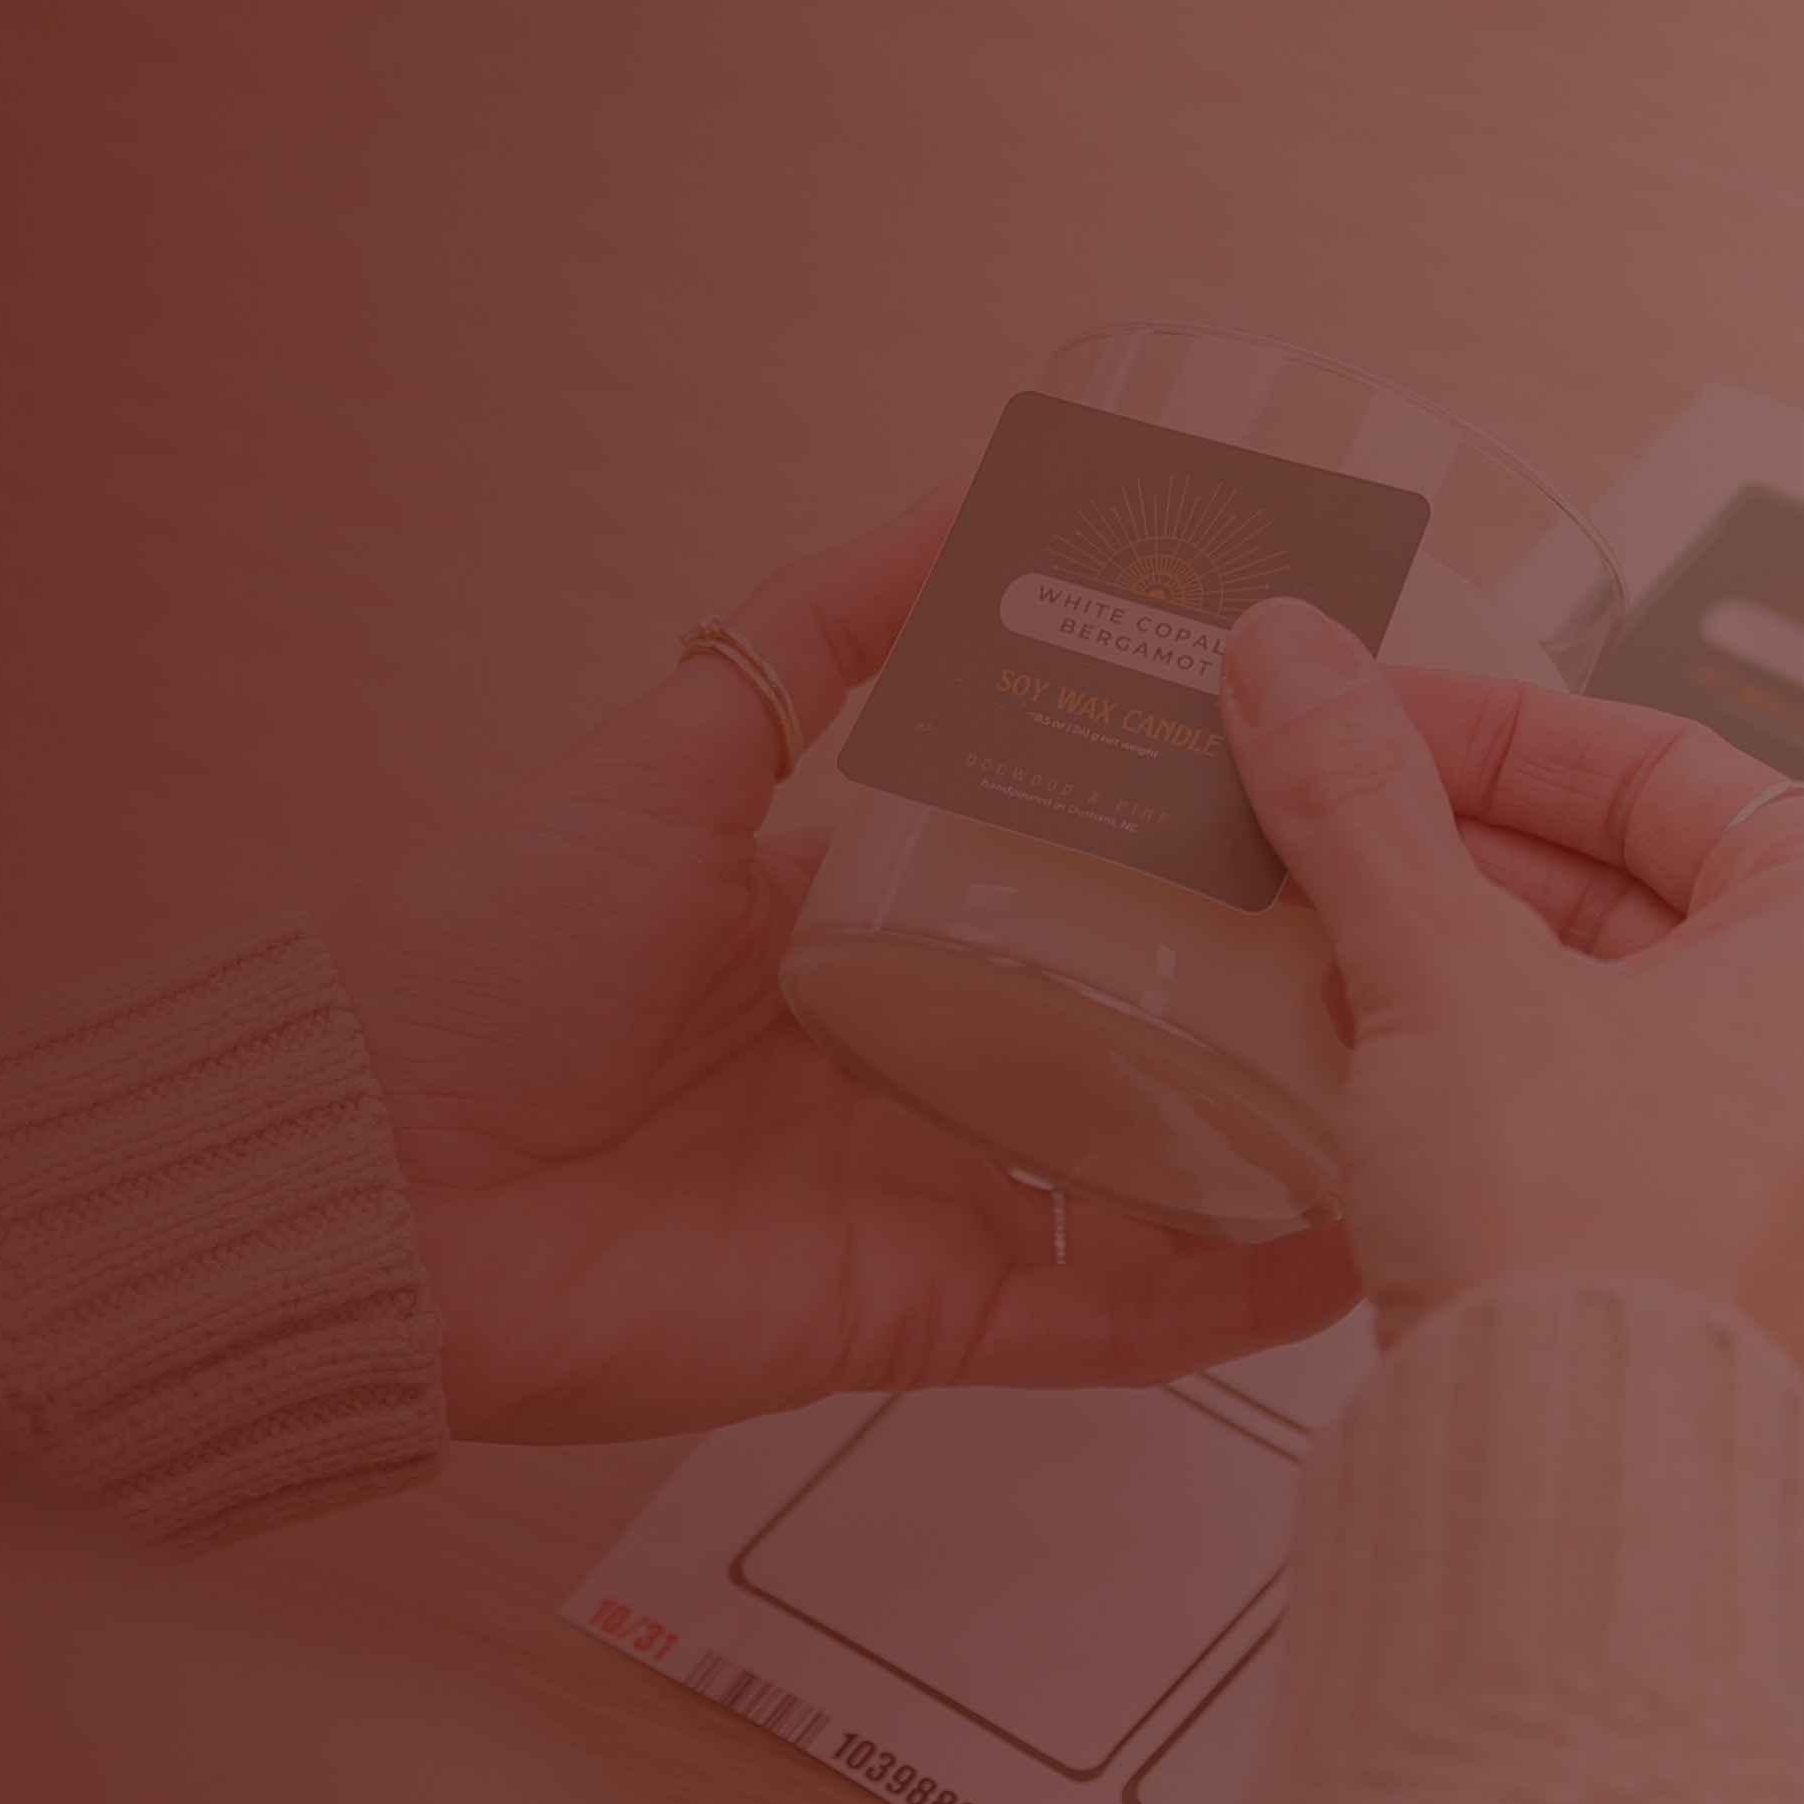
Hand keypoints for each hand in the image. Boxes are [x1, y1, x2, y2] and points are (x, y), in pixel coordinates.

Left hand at [318, 493, 1362, 1445]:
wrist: (368, 1174)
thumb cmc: (483, 952)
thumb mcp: (669, 749)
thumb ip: (820, 632)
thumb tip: (977, 488)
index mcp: (851, 919)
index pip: (1058, 868)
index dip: (1183, 834)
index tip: (1327, 772)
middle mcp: (903, 1053)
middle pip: (1126, 1025)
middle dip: (1266, 995)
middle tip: (1434, 934)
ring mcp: (917, 1188)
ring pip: (1144, 1174)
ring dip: (1274, 1151)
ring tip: (1432, 1100)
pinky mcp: (912, 1314)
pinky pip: (1096, 1315)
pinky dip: (1215, 1301)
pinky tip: (1340, 1254)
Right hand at [1215, 597, 1803, 1403]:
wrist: (1577, 1481)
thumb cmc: (1588, 1239)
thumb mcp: (1443, 970)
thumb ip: (1361, 801)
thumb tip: (1295, 664)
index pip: (1660, 766)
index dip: (1483, 731)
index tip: (1358, 722)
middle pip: (1643, 882)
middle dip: (1463, 850)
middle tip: (1322, 823)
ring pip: (1626, 1003)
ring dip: (1472, 958)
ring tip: (1330, 935)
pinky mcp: (1744, 1263)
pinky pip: (1624, 1114)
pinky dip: (1508, 1069)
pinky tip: (1382, 1062)